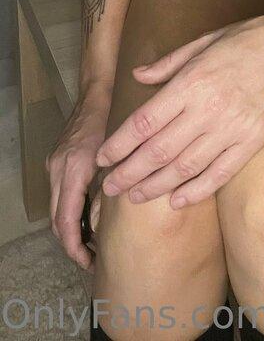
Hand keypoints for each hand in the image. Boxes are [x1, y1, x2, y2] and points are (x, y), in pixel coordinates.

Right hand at [46, 88, 111, 273]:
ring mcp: (54, 165)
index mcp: (73, 170)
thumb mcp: (117, 157)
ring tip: (90, 244)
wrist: (96, 93)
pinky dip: (68, 210)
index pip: (65, 220)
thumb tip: (109, 222)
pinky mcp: (56, 161)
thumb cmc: (113, 120)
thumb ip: (111, 187)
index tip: (88, 261)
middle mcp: (58, 170)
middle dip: (70, 243)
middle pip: (56, 219)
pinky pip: (58, 193)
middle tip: (91, 259)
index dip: (75, 246)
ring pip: (55, 208)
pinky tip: (85, 217)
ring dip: (68, 228)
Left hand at [95, 6, 263, 208]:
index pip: (144, 122)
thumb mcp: (205, 40)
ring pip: (185, 167)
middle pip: (158, 151)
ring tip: (135, 197)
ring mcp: (233, 128)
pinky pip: (220, 173)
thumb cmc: (251, 38)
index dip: (119, 144)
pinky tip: (178, 201)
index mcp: (192, 81)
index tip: (103, 157)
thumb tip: (138, 76)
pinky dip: (197, 191)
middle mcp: (208, 108)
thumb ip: (169, 63)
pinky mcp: (254, 141)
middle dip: (129, 173)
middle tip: (109, 188)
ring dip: (156, 186)